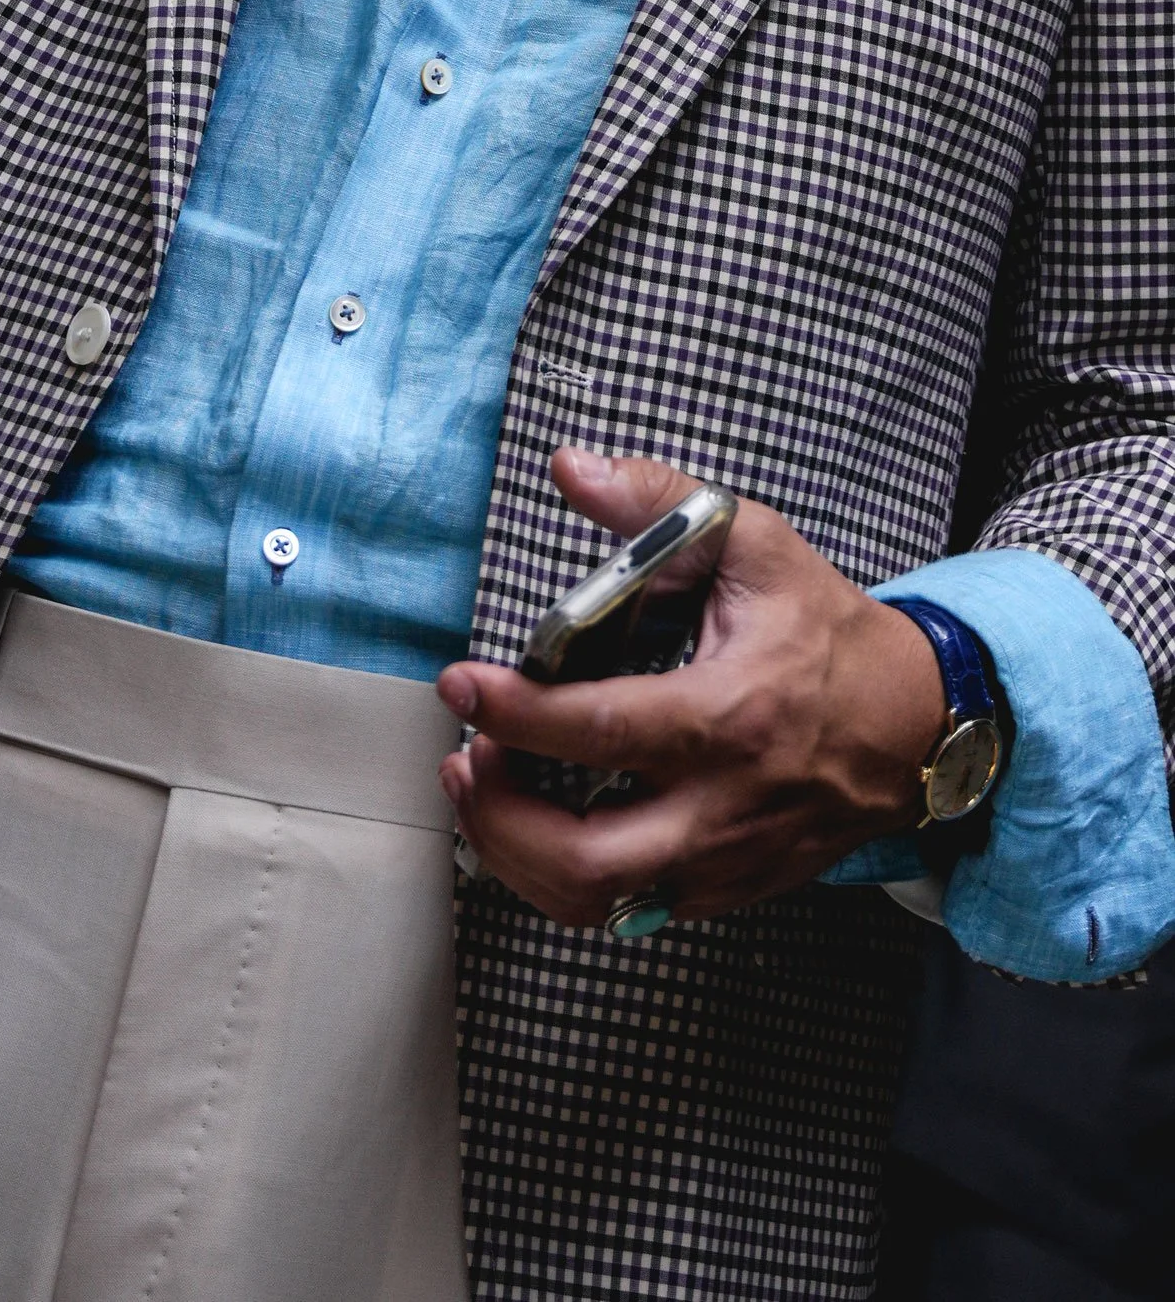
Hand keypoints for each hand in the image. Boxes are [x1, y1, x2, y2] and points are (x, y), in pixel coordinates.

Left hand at [437, 449, 946, 928]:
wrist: (914, 721)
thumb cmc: (827, 632)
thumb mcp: (752, 544)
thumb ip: (656, 501)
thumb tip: (570, 468)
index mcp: (731, 714)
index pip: (603, 731)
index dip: (517, 714)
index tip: (462, 684)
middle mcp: (725, 804)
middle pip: (588, 860)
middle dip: (501, 818)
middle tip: (467, 757)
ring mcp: (724, 861)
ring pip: (598, 903)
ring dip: (516, 856)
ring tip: (484, 789)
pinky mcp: (724, 890)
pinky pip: (626, 910)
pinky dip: (562, 876)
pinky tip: (536, 821)